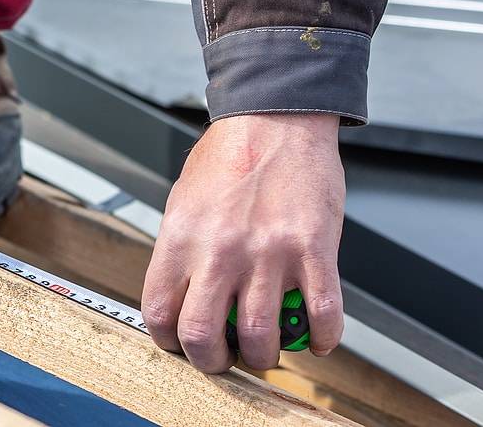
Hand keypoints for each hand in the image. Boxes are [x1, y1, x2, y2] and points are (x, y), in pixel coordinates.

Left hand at [142, 113, 345, 373]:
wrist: (274, 120)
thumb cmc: (228, 158)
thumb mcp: (183, 203)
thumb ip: (181, 253)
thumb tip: (179, 298)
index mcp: (182, 239)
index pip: (160, 313)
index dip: (169, 341)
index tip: (183, 344)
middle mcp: (220, 250)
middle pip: (204, 337)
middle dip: (214, 361)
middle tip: (226, 357)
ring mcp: (269, 253)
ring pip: (261, 337)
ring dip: (265, 354)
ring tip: (268, 346)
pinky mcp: (314, 250)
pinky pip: (323, 315)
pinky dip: (323, 339)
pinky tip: (318, 337)